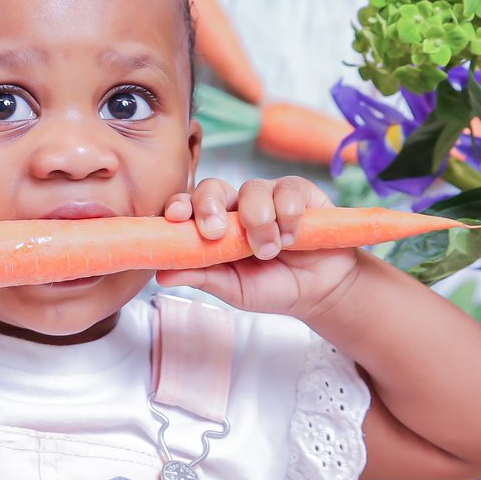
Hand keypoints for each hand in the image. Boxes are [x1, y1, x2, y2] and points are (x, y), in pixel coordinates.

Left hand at [156, 175, 363, 320]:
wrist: (320, 292)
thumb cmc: (272, 288)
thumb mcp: (233, 288)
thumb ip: (201, 277)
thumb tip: (161, 275)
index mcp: (215, 226)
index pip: (190, 206)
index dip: (180, 206)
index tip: (176, 217)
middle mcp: (237, 206)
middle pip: (213, 187)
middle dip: (210, 205)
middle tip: (216, 233)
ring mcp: (267, 195)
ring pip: (252, 189)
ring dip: (259, 222)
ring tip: (270, 251)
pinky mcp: (298, 192)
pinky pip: (287, 189)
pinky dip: (288, 215)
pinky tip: (294, 238)